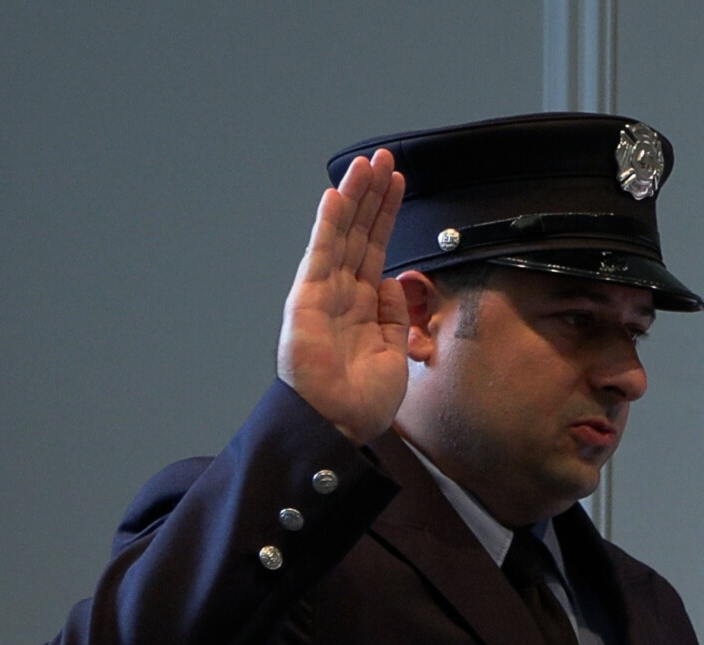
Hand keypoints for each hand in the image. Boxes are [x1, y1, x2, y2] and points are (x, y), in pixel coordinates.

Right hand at [277, 148, 409, 443]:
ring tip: (366, 164)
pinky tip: (337, 196)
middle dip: (372, 195)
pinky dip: (328, 225)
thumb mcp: (393, 352)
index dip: (386, 215)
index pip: (376, 247)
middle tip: (383, 158)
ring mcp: (322, 293)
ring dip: (354, 198)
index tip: (397, 184)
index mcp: (362, 304)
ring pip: (341, 235)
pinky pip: (320, 256)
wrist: (338, 428)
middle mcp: (341, 293)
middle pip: (359, 232)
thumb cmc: (361, 400)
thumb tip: (395, 282)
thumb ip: (393, 315)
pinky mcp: (306, 300)